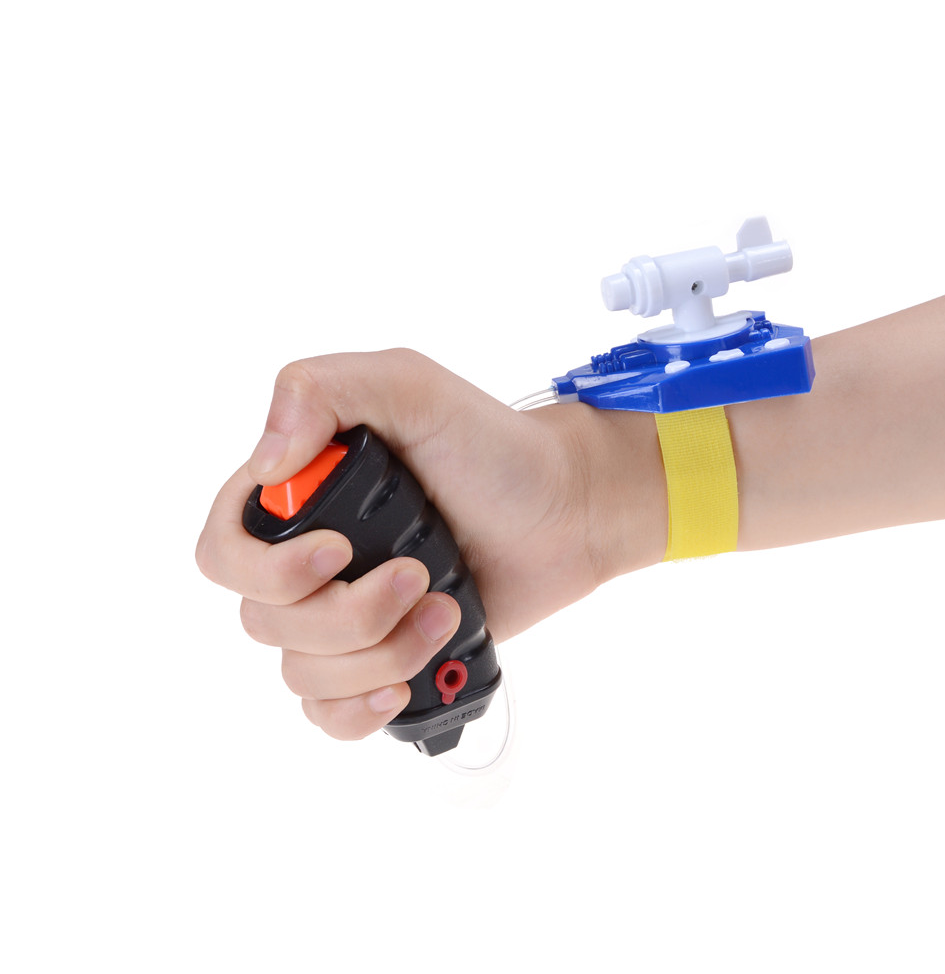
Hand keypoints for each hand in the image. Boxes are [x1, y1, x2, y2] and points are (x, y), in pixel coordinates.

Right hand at [196, 349, 666, 740]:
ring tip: (442, 615)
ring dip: (376, 656)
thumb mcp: (411, 386)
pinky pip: (329, 712)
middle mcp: (309, 560)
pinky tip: (401, 684)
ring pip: (302, 674)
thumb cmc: (493, 447)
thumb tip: (264, 466)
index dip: (268, 568)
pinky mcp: (380, 658)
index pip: (224, 550)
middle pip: (264, 623)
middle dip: (346, 615)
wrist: (566, 513)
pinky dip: (358, 710)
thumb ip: (323, 391)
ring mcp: (344, 615)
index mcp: (300, 496)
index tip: (339, 552)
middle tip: (417, 576)